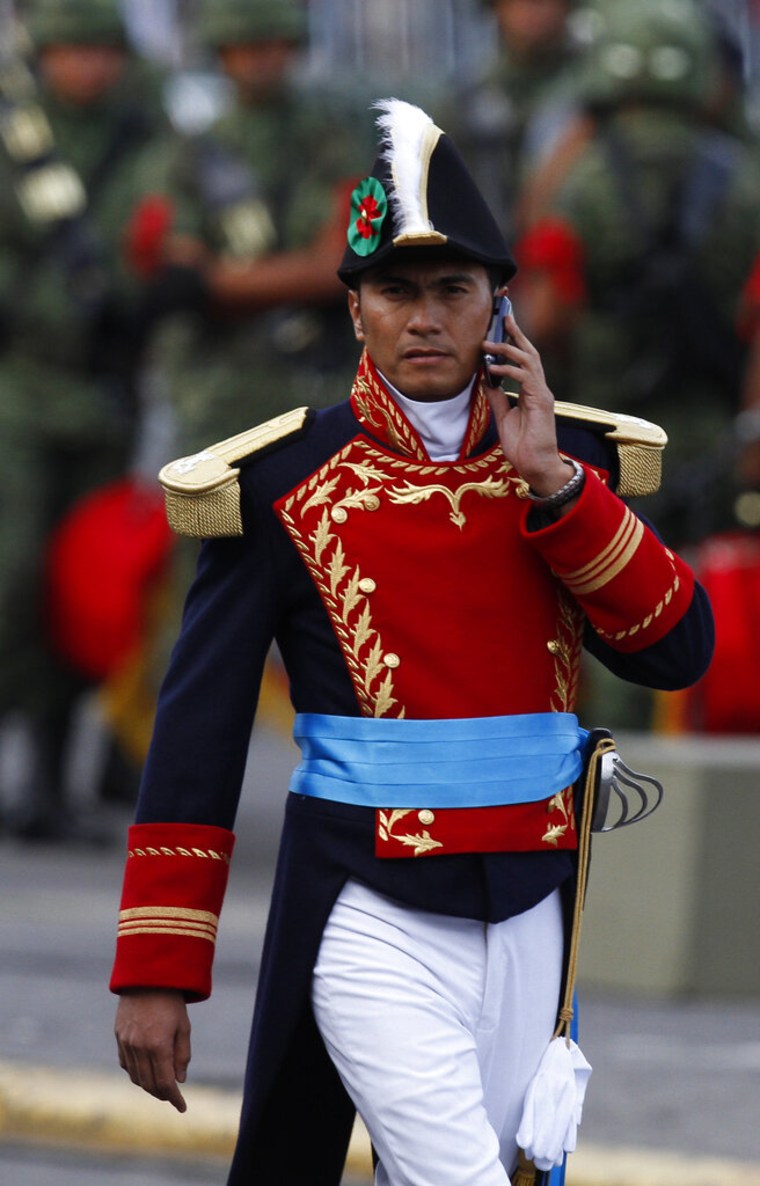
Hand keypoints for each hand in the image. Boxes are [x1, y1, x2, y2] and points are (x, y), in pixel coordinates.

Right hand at [115, 988, 190, 1112]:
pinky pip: (125, 1064)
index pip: (165, 1083)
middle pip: (148, 1084)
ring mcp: (126, 1043)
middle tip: (172, 1097)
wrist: (147, 977)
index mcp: (158, 1046)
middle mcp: (139, 1047)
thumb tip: (179, 1080)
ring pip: (135, 1076)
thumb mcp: (183, 1026)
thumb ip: (182, 1055)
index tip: (182, 1107)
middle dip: (162, 1094)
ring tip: (160, 1086)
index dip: (174, 1098)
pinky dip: (135, 1072)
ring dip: (148, 1085)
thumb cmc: (171, 1001)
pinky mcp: (119, 1037)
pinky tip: (144, 1071)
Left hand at [483, 312, 573, 498]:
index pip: (523, 358)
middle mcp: (539, 388)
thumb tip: (485, 380)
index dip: (514, 339)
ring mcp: (542, 393)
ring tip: (487, 343)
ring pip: (528, 360)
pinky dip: (508, 370)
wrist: (536, 467)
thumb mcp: (504, 418)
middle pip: (529, 351)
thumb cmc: (523, 446)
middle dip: (516, 331)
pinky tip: (492, 369)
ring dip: (507, 348)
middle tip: (502, 314)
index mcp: (532, 390)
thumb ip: (497, 398)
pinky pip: (525, 377)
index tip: (501, 323)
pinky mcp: (541, 402)